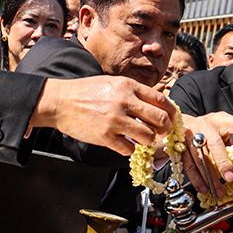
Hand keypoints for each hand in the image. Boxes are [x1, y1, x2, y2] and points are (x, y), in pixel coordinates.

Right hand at [31, 76, 174, 155]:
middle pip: (160, 120)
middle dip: (164, 129)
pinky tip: (121, 143)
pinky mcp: (105, 136)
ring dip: (146, 141)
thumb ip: (134, 92)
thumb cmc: (87, 91)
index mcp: (128, 86)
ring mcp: (115, 120)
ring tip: (138, 138)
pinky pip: (128, 149)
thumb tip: (156, 104)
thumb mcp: (113, 82)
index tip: (171, 120)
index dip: (171, 113)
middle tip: (160, 133)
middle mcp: (125, 101)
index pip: (162, 101)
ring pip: (148, 137)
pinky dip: (128, 149)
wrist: (61, 101)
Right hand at [181, 112, 232, 196]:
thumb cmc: (210, 129)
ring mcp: (191, 136)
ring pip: (200, 158)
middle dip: (223, 162)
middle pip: (214, 143)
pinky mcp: (181, 147)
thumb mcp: (224, 128)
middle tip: (230, 178)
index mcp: (221, 120)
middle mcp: (206, 126)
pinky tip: (204, 189)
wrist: (181, 123)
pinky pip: (189, 165)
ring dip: (210, 177)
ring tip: (219, 191)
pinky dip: (197, 179)